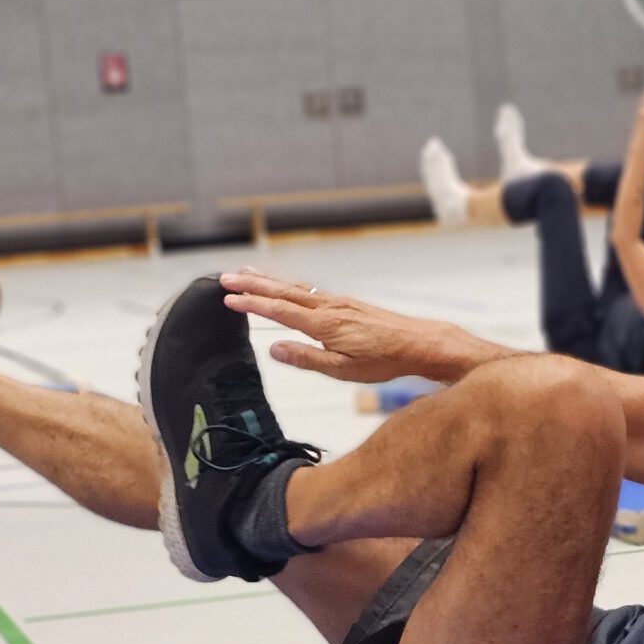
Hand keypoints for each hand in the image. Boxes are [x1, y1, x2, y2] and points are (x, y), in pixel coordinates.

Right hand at [220, 269, 456, 384]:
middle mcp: (328, 307)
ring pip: (296, 287)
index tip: (228, 298)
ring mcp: (338, 302)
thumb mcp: (342, 369)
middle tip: (225, 278)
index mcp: (323, 324)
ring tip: (246, 274)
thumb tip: (273, 349)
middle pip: (283, 291)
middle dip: (252, 284)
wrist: (418, 343)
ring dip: (269, 280)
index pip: (279, 310)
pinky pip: (310, 290)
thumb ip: (306, 358)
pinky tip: (285, 286)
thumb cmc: (383, 360)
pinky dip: (290, 285)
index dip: (252, 303)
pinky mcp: (347, 304)